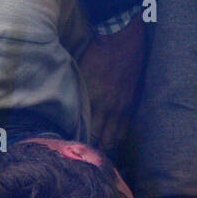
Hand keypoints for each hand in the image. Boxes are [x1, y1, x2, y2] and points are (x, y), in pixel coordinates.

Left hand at [78, 14, 145, 150]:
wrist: (124, 38)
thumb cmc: (96, 50)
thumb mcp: (79, 69)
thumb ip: (75, 90)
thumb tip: (65, 105)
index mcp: (92, 99)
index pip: (85, 131)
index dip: (79, 144)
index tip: (71, 151)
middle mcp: (108, 107)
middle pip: (100, 140)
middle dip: (92, 151)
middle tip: (84, 159)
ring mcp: (122, 107)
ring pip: (114, 138)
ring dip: (106, 147)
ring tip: (97, 155)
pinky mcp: (131, 104)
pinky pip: (125, 128)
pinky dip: (117, 137)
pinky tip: (111, 142)